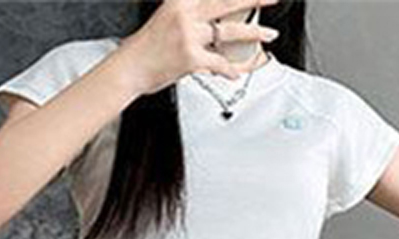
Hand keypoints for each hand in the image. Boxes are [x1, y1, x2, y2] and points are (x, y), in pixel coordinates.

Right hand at [115, 0, 279, 97]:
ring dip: (254, 33)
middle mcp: (186, 12)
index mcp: (181, 0)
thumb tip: (214, 21)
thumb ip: (192, 12)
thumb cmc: (148, 47)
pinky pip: (219, 63)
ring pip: (230, 31)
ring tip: (269, 34)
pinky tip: (236, 72)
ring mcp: (189, 35)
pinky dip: (230, 70)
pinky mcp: (191, 58)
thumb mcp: (168, 16)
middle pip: (228, 1)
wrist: (130, 68)